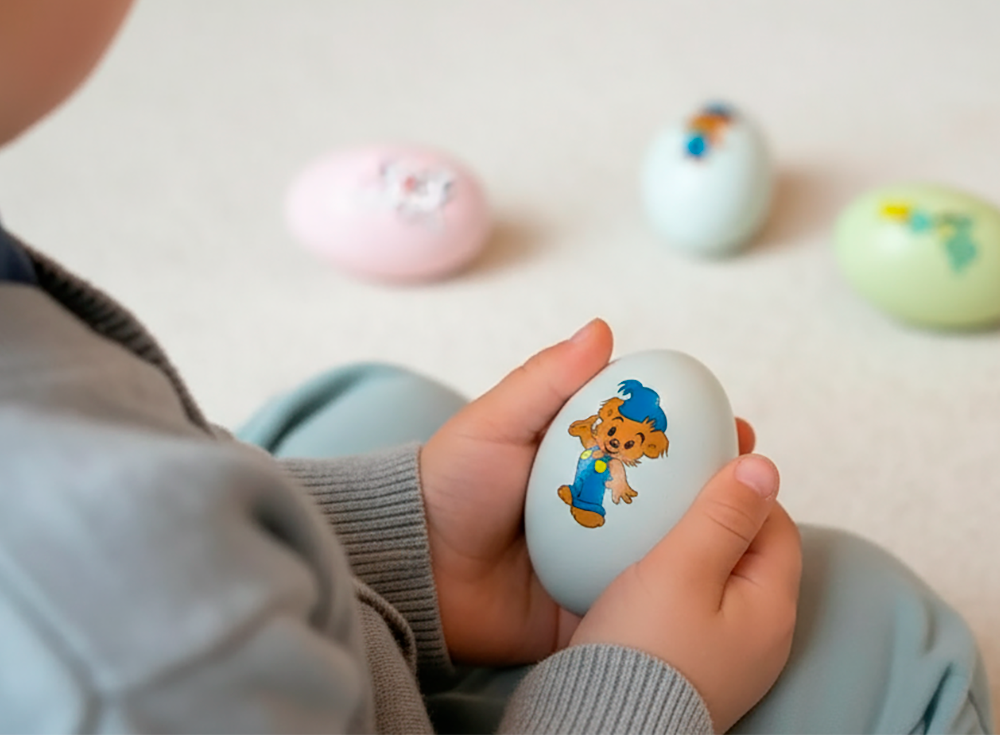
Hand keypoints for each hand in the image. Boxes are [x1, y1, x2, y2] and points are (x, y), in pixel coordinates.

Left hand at [420, 319, 757, 665]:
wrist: (417, 572)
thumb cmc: (449, 487)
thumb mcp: (494, 424)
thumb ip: (545, 381)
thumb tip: (602, 329)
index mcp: (577, 461)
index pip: (646, 440)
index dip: (690, 430)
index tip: (730, 422)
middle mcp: (595, 508)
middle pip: (667, 494)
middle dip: (715, 486)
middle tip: (753, 477)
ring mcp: (595, 560)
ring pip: (664, 547)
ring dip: (708, 536)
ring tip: (754, 526)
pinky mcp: (590, 607)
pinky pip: (640, 600)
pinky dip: (675, 590)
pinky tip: (716, 579)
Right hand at [570, 454, 802, 733]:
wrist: (603, 726)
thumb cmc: (645, 648)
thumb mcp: (682, 568)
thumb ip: (722, 515)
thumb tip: (763, 465)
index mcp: (772, 606)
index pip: (775, 524)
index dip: (739, 490)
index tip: (697, 471)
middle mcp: (760, 635)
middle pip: (748, 552)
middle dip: (713, 517)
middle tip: (669, 495)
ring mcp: (728, 654)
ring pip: (718, 579)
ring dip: (689, 548)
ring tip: (648, 530)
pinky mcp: (694, 665)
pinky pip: (693, 607)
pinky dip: (673, 582)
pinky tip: (640, 577)